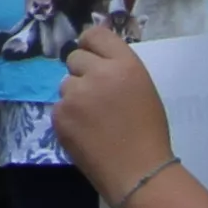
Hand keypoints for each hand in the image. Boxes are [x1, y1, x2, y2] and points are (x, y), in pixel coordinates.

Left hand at [53, 22, 175, 196]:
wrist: (138, 172)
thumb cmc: (148, 132)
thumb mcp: (142, 88)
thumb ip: (118, 69)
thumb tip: (95, 58)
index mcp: (125, 64)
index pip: (95, 34)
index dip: (90, 44)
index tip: (90, 54)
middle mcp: (98, 73)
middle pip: (75, 58)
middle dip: (82, 72)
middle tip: (96, 95)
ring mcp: (76, 95)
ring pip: (66, 84)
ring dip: (75, 96)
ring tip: (94, 120)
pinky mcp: (60, 116)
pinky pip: (59, 108)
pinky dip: (68, 118)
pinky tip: (85, 133)